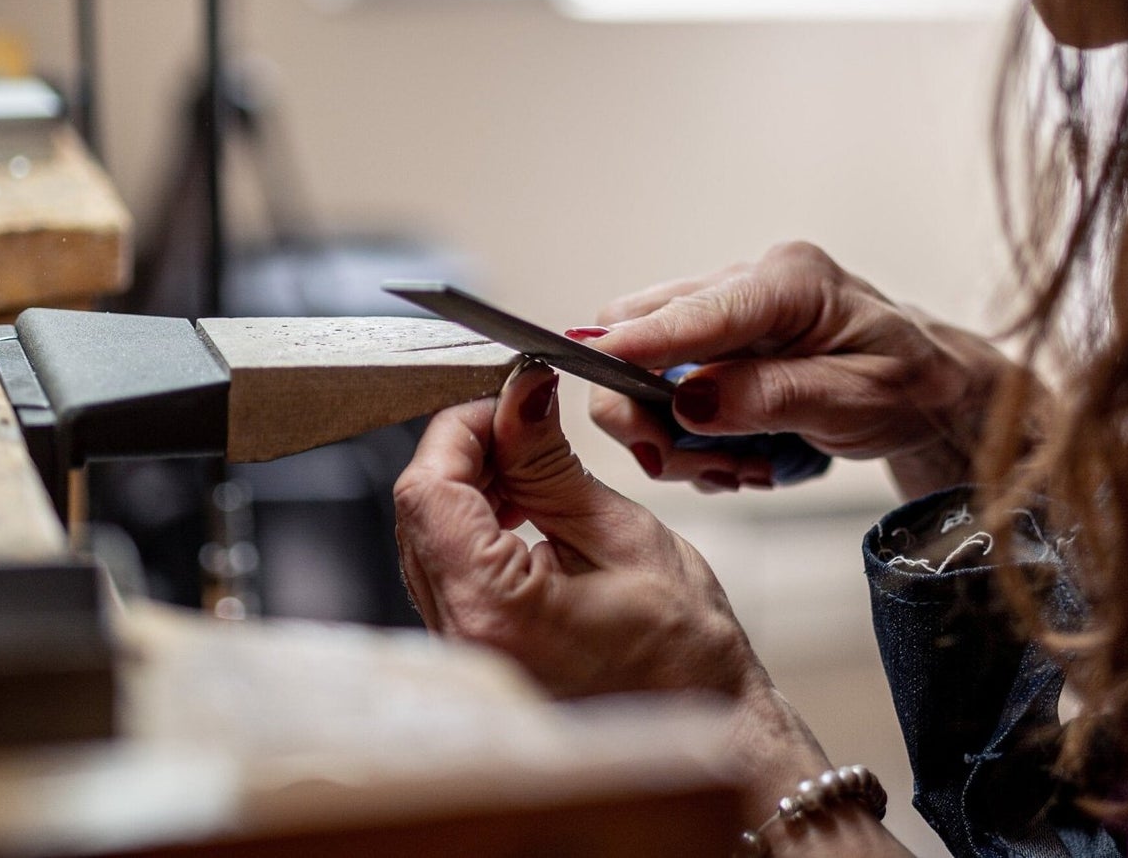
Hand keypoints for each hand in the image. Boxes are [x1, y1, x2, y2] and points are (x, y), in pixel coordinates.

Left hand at [394, 359, 765, 697]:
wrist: (709, 733)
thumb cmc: (685, 655)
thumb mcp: (621, 534)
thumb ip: (549, 462)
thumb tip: (518, 394)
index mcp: (493, 610)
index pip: (428, 490)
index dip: (461, 430)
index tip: (507, 401)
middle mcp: (460, 640)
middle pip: (418, 510)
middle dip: (466, 453)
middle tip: (527, 426)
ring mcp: (460, 652)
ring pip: (426, 535)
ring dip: (470, 488)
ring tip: (535, 473)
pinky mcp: (471, 652)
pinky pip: (446, 568)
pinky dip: (475, 527)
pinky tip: (525, 514)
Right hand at [579, 242, 1034, 495]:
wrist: (932, 389)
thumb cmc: (911, 386)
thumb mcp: (859, 400)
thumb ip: (774, 398)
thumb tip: (691, 400)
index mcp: (791, 281)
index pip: (697, 310)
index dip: (638, 342)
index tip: (592, 365)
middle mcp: (750, 282)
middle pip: (644, 328)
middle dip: (647, 408)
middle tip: (698, 467)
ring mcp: (729, 308)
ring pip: (646, 363)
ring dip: (674, 431)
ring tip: (741, 467)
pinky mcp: (719, 340)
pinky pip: (667, 384)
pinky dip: (689, 431)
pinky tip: (739, 453)